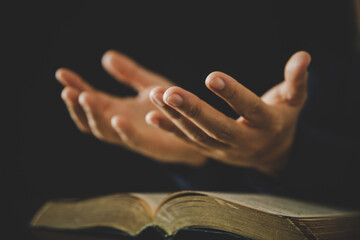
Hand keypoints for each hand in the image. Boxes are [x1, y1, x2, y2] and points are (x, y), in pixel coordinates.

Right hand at [56, 50, 205, 165]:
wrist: (195, 126)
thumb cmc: (170, 108)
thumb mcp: (148, 85)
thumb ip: (129, 74)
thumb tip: (106, 56)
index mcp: (117, 108)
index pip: (90, 98)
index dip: (75, 87)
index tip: (62, 73)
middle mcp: (120, 123)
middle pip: (90, 118)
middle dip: (78, 105)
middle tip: (68, 90)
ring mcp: (132, 136)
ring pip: (106, 131)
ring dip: (94, 116)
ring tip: (86, 97)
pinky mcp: (150, 145)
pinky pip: (133, 140)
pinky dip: (124, 130)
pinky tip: (117, 116)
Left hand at [147, 51, 310, 174]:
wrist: (270, 153)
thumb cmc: (281, 118)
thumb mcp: (293, 101)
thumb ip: (296, 80)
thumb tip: (303, 56)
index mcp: (267, 126)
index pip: (249, 109)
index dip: (233, 94)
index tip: (212, 75)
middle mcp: (244, 142)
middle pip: (217, 127)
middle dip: (193, 110)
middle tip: (170, 91)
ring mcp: (223, 150)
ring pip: (197, 135)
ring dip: (175, 116)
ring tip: (155, 95)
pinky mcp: (209, 151)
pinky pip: (187, 141)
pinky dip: (169, 130)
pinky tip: (151, 116)